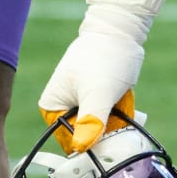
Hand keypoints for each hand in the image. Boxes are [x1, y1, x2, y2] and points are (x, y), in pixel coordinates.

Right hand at [38, 30, 142, 152]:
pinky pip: (110, 115)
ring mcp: (81, 102)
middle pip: (87, 136)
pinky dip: (119, 110)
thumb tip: (81, 147)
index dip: (89, 143)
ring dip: (116, 119)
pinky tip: (124, 96)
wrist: (122, 30)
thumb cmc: (105, 57)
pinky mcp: (97, 97)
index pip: (70, 142)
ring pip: (101, 127)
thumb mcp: (98, 92)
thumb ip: (90, 120)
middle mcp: (63, 106)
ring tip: (120, 98)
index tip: (108, 135)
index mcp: (52, 106)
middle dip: (106, 128)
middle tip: (117, 111)